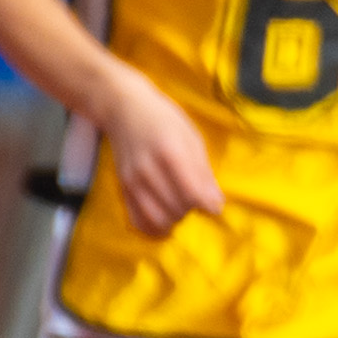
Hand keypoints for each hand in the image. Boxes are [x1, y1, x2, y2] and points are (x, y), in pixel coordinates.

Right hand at [94, 67, 226, 237]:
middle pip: (176, 209)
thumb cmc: (164, 121)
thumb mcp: (192, 139)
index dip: (209, 206)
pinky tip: (165, 222)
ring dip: (175, 220)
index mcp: (170, 154)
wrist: (124, 110)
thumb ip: (203, 173)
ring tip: (181, 207)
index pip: (192, 194)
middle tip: (196, 200)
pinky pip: (137, 220)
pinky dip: (153, 228)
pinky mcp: (122, 188)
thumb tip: (215, 204)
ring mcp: (132, 181)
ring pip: (157, 219)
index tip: (214, 206)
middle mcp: (148, 170)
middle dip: (192, 211)